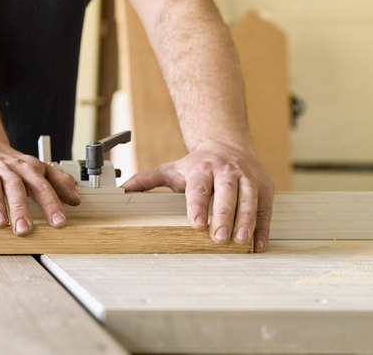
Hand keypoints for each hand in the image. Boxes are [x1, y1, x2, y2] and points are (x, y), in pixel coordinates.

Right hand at [0, 143, 79, 235]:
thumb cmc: (11, 165)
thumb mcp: (38, 169)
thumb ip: (59, 182)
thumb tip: (75, 200)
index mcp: (28, 169)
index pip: (42, 187)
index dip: (51, 204)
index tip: (59, 222)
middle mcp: (7, 170)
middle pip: (16, 188)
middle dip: (21, 208)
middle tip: (25, 229)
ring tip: (0, 223)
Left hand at [122, 141, 273, 251]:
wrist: (227, 144)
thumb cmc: (197, 164)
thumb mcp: (171, 169)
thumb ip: (147, 180)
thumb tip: (123, 190)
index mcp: (202, 168)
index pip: (199, 187)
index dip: (197, 205)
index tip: (196, 224)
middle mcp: (226, 171)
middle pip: (227, 192)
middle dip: (223, 214)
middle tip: (219, 237)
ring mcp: (247, 178)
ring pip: (249, 198)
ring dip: (246, 220)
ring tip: (240, 240)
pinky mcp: (264, 187)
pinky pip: (265, 207)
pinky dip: (263, 227)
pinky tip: (258, 244)